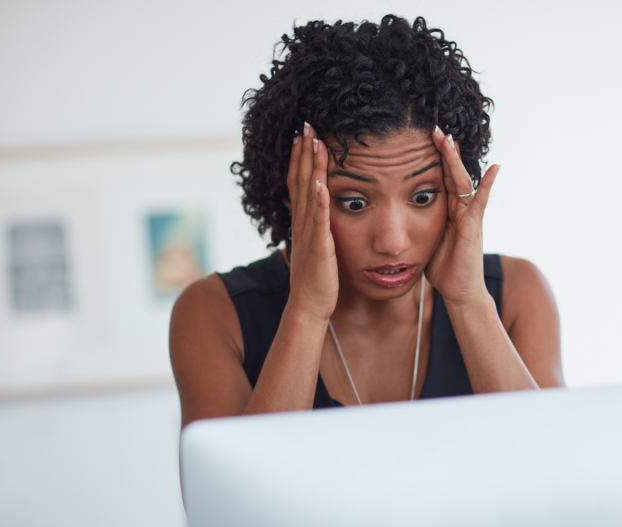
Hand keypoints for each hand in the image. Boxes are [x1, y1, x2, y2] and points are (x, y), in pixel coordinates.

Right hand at [284, 124, 336, 320]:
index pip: (299, 183)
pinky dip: (318, 201)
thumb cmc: (318, 278)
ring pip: (308, 194)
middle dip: (303, 153)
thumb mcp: (317, 245)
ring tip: (312, 142)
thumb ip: (317, 225)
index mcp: (303, 221)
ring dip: (310, 167)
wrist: (310, 306)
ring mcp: (309, 234)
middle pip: (301, 181)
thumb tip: (320, 208)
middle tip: (307, 125)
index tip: (303, 134)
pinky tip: (322, 183)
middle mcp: (302, 223)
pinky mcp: (320, 247)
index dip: (300, 158)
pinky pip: (319, 221)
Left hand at [424, 126, 500, 308]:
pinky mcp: (474, 226)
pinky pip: (481, 201)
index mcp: (446, 210)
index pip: (439, 177)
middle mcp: (460, 208)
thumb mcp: (423, 240)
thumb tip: (391, 215)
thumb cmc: (442, 269)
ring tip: (450, 139)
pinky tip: (494, 167)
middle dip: (444, 151)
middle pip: (451, 172)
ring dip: (456, 160)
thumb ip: (415, 224)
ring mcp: (469, 216)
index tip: (419, 138)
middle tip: (434, 128)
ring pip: (463, 181)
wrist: (459, 292)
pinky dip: (487, 184)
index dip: (432, 158)